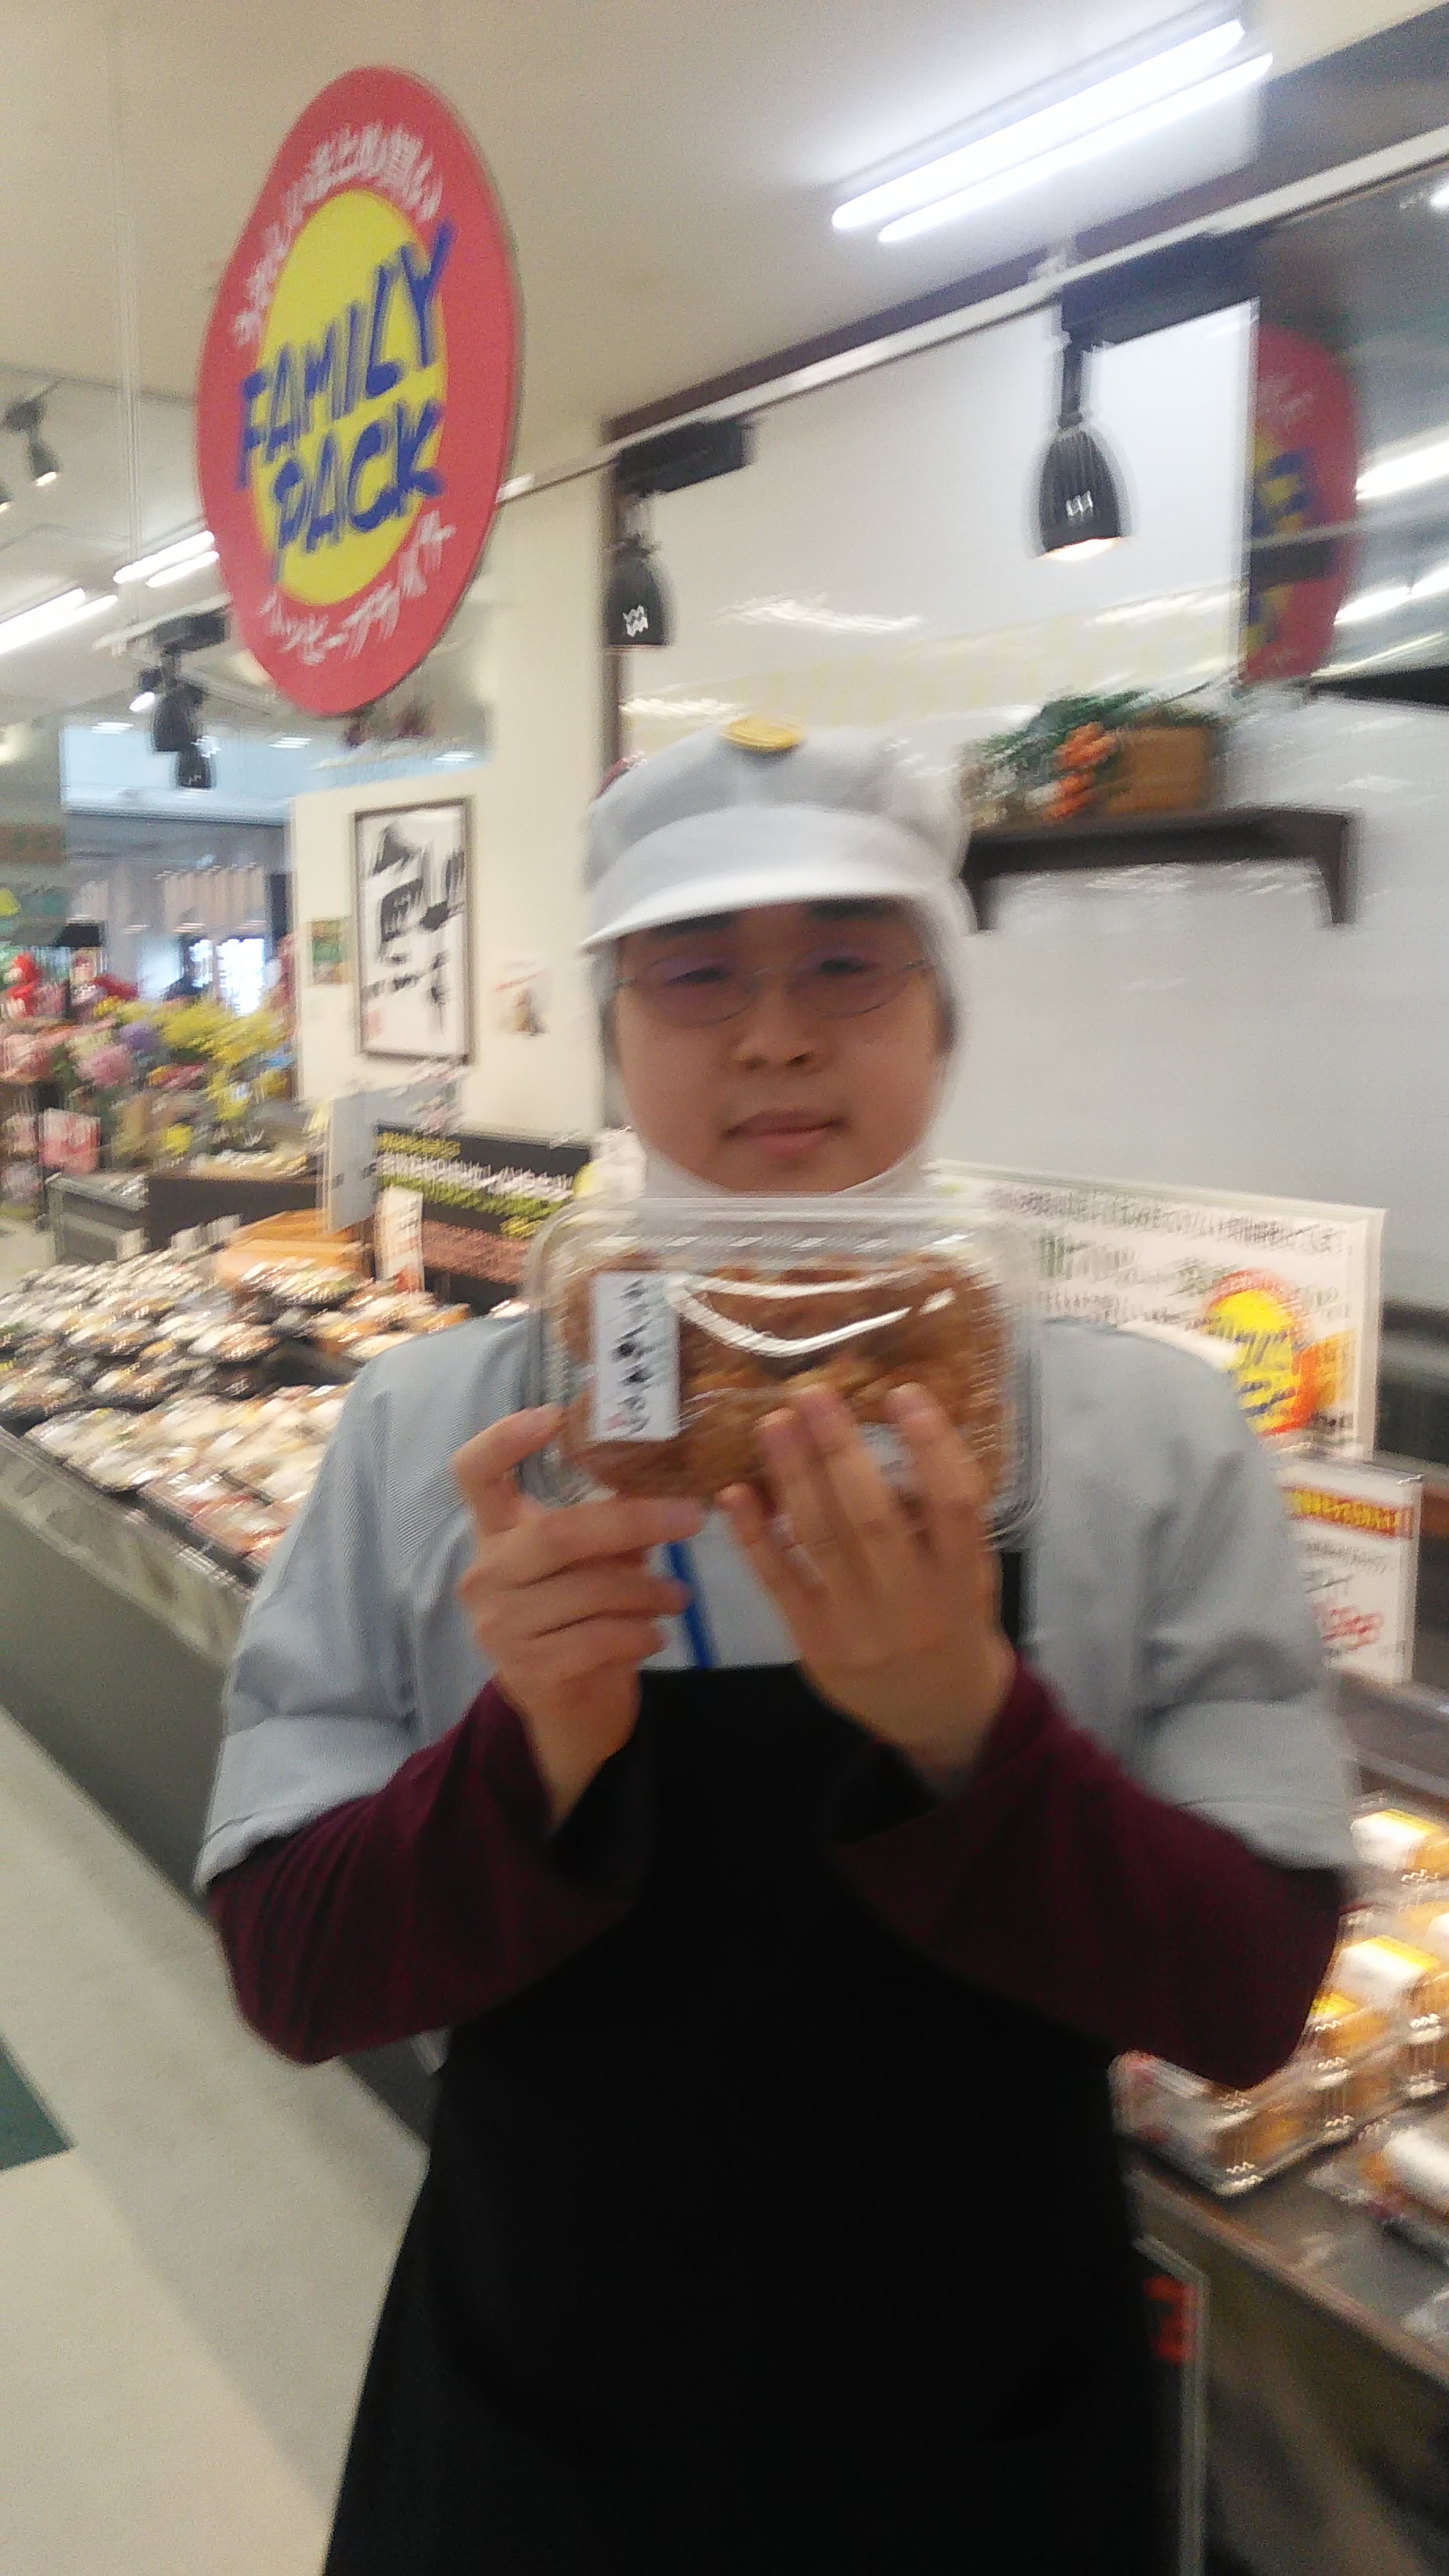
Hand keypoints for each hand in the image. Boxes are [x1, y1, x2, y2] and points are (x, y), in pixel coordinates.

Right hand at [453, 1408, 702, 1828]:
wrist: (568, 1706)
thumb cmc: (582, 1617)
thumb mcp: (592, 1562)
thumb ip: (613, 1519)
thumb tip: (675, 1472)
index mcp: (496, 1533)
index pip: (474, 1473)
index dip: (503, 1439)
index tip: (553, 1415)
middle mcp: (485, 1574)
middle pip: (555, 1533)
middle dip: (632, 1522)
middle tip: (691, 1517)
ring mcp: (499, 1627)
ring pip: (585, 1591)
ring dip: (646, 1591)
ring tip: (680, 1596)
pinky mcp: (526, 1672)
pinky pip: (594, 1641)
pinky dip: (636, 1634)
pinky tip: (657, 1636)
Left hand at [720, 1382, 1013, 1790]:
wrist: (937, 1712)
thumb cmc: (953, 1622)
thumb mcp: (970, 1576)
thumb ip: (938, 1523)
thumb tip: (884, 1439)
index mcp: (960, 1580)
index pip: (954, 1505)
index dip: (931, 1446)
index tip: (903, 1392)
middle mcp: (911, 1604)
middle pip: (871, 1517)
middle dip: (838, 1449)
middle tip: (811, 1392)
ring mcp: (857, 1627)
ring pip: (819, 1540)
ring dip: (791, 1477)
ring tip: (773, 1424)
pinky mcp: (813, 1644)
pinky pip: (778, 1580)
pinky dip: (754, 1535)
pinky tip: (736, 1493)